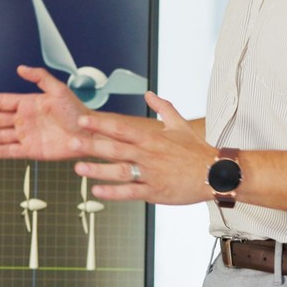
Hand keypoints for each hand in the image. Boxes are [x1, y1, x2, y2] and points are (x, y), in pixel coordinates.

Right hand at [0, 65, 90, 161]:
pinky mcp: (31, 150)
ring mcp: (26, 136)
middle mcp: (24, 120)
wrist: (88, 133)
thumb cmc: (77, 111)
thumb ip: (39, 77)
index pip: (1, 102)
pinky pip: (10, 151)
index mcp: (28, 103)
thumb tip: (21, 68)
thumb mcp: (59, 90)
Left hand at [70, 92, 212, 205]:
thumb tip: (149, 94)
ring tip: (78, 168)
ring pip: (121, 171)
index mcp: (152, 138)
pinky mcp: (155, 192)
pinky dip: (113, 192)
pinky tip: (97, 192)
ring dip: (98, 170)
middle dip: (92, 145)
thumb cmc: (197, 151)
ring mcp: (151, 174)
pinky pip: (131, 192)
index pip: (122, 128)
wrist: (216, 173)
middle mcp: (149, 154)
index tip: (83, 121)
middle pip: (116, 148)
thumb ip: (163, 108)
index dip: (101, 124)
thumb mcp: (180, 125)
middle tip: (71, 142)